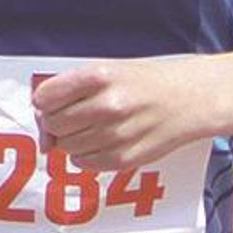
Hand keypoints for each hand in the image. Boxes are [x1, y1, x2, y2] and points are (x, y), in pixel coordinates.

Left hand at [32, 56, 219, 169]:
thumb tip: (41, 130)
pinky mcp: (123, 158)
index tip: (57, 101)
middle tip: (77, 114)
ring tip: (96, 126)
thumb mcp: (107, 69)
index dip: (46, 101)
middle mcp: (107, 105)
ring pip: (65, 146)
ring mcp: (115, 134)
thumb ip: (69, 91)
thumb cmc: (144, 83)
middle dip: (57, 121)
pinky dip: (86, 155)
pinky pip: (83, 163)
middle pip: (52, 124)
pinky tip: (104, 140)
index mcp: (99, 76)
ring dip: (72, 139)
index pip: (44, 97)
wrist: (190, 99)